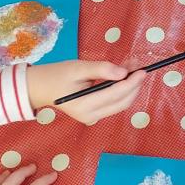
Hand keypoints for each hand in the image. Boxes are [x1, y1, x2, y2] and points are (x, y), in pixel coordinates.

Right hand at [27, 60, 144, 123]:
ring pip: (120, 104)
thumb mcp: (79, 67)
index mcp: (84, 106)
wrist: (41, 88)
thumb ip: (101, 69)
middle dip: (134, 85)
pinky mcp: (95, 115)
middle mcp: (91, 116)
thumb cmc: (58, 75)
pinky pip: (114, 103)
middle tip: (139, 67)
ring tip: (132, 68)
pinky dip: (122, 90)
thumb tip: (123, 73)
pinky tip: (123, 76)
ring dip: (130, 87)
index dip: (132, 83)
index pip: (115, 95)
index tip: (143, 70)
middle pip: (122, 102)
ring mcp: (93, 118)